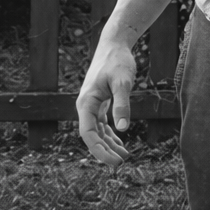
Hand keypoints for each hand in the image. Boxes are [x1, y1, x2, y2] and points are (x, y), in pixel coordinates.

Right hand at [76, 40, 136, 168]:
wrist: (114, 45)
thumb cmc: (117, 61)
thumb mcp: (122, 82)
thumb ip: (122, 105)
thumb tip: (122, 129)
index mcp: (86, 103)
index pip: (88, 134)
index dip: (99, 150)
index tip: (114, 161)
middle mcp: (85, 107)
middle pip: (92, 136)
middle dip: (105, 151)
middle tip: (121, 164)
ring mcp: (92, 105)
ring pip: (98, 132)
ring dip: (109, 144)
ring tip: (124, 157)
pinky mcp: (100, 102)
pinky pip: (102, 124)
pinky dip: (111, 134)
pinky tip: (120, 143)